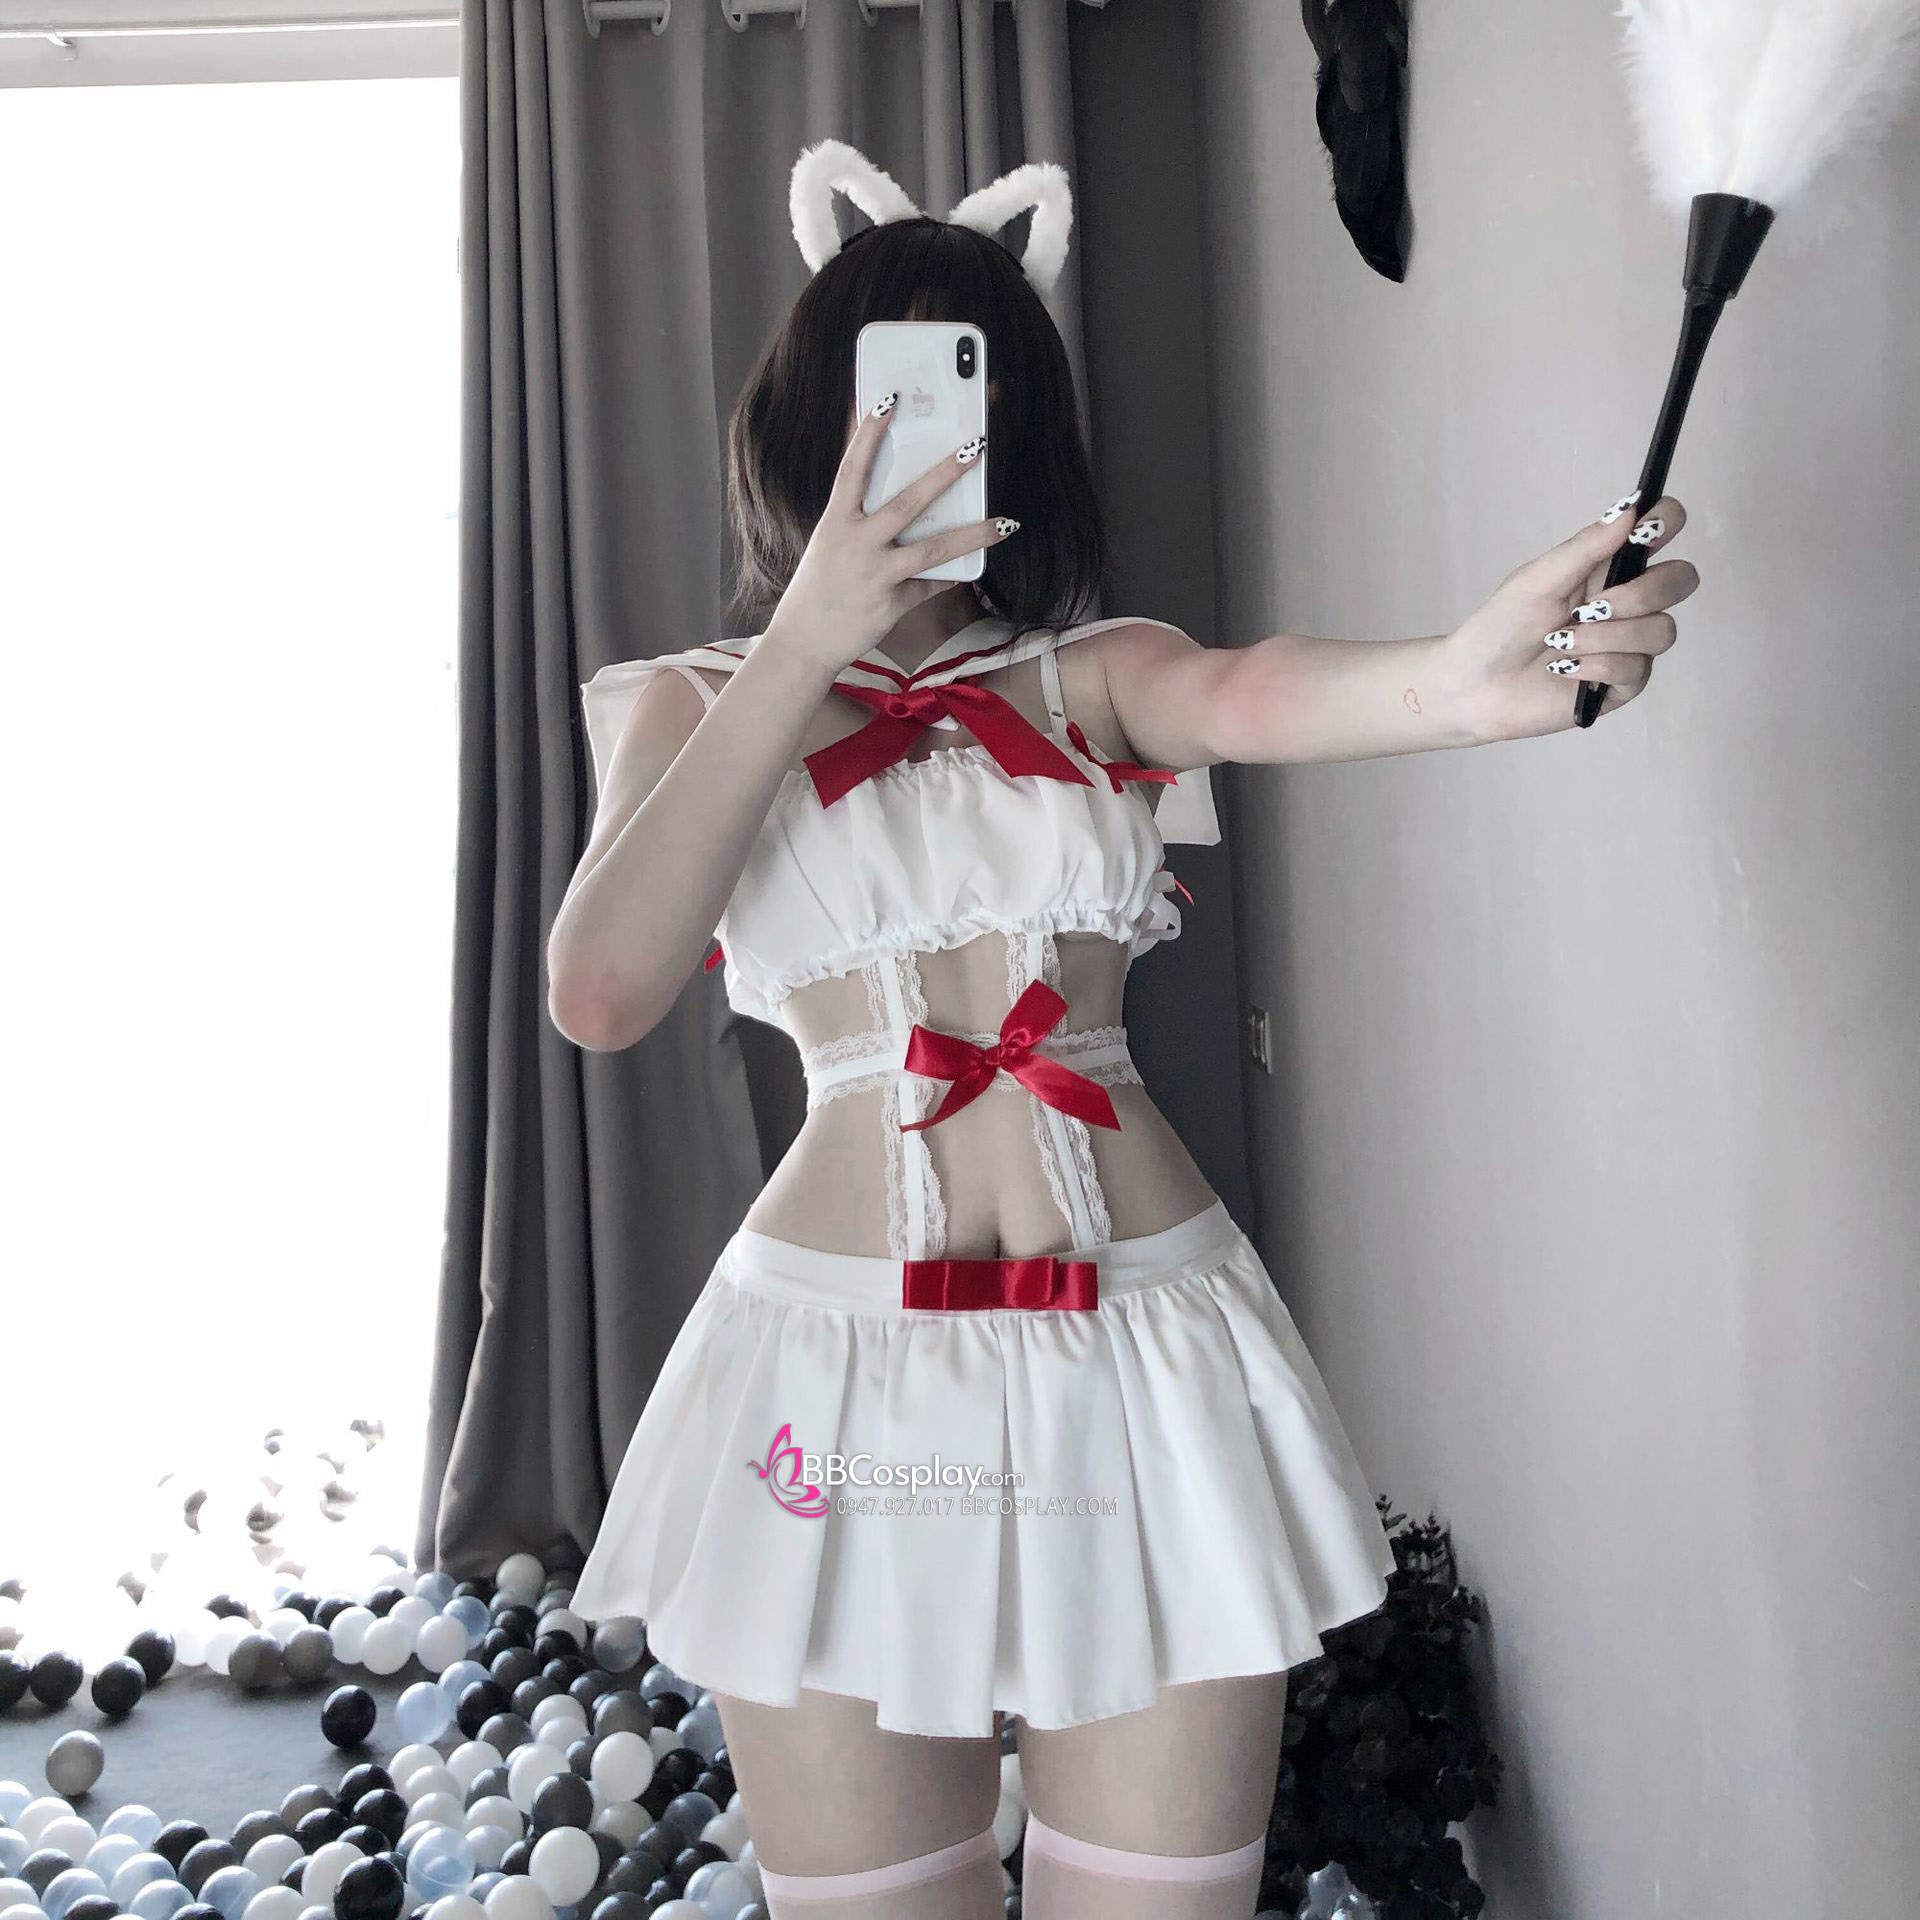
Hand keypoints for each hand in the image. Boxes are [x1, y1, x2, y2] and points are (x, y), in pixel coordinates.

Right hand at [760, 392, 1019, 676]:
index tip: (889, 399)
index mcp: (836, 521)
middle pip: (906, 502)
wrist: (804, 641)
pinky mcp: (892, 603)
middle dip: (944, 473)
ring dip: (972, 533)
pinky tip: (974, 569)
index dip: (869, 432)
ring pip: (932, 549)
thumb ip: (861, 520)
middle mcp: (856, 543)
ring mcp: (875, 574)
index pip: (854, 468)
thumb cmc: (820, 586)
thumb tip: (907, 499)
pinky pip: (931, 586)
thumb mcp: (832, 543)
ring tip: (1005, 521)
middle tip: (976, 446)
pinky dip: (952, 578)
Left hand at [1438, 491, 1699, 741]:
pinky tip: (1563, 669)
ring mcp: (1629, 643)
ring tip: (1561, 643)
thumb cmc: (1500, 628)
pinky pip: (1636, 669)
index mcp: (1608, 566)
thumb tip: (1630, 508)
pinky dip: (1595, 666)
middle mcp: (1627, 602)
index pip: (1661, 530)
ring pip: (1661, 630)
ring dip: (1607, 637)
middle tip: (1590, 608)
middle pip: (1680, 580)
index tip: (1647, 531)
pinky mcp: (1623, 684)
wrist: (1475, 686)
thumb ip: (1585, 548)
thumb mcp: (1537, 580)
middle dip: (1641, 594)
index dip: (1667, 521)